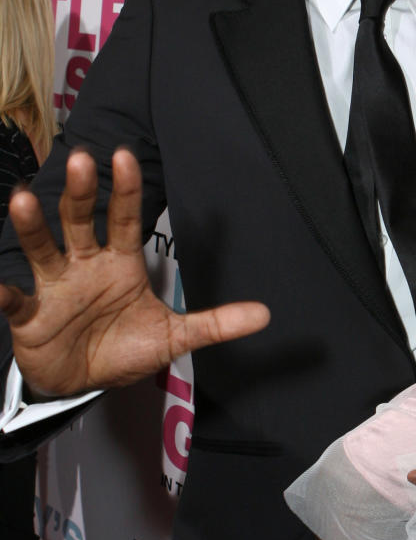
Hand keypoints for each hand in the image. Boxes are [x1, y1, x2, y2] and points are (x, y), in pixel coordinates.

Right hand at [0, 148, 269, 395]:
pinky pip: (14, 300)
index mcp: (118, 262)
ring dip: (33, 225)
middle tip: (81, 159)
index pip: (123, 218)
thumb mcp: (173, 337)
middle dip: (80, 192)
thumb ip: (215, 324)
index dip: (124, 190)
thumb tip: (265, 314)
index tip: (124, 158)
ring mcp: (54, 286)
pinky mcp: (29, 313)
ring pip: (43, 248)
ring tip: (23, 200)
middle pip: (80, 221)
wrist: (83, 382)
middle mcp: (83, 264)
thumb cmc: (123, 348)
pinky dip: (5, 292)